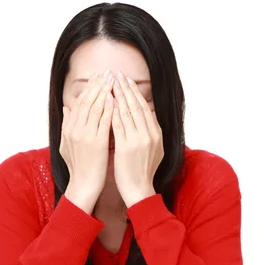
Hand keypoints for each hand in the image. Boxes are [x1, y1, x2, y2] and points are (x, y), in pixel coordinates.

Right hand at [60, 70, 114, 213]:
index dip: (89, 88)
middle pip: (87, 101)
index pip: (80, 102)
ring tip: (113, 79)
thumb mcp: (67, 144)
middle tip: (108, 72)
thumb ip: (67, 124)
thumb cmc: (79, 167)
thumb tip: (67, 108)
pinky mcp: (96, 143)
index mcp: (69, 128)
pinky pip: (104, 121)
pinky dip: (109, 108)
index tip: (98, 76)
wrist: (83, 186)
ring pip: (95, 108)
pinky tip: (115, 98)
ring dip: (105, 91)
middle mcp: (75, 129)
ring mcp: (85, 135)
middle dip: (98, 85)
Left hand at [111, 70, 163, 207]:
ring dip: (118, 95)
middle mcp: (150, 134)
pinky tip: (107, 101)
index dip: (135, 92)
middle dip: (126, 88)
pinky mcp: (127, 147)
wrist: (139, 190)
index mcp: (156, 134)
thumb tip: (146, 117)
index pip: (145, 107)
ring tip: (110, 82)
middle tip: (117, 73)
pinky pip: (119, 125)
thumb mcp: (153, 150)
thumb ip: (149, 133)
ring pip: (128, 112)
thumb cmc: (142, 172)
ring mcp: (139, 140)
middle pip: (137, 106)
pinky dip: (113, 112)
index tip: (126, 80)